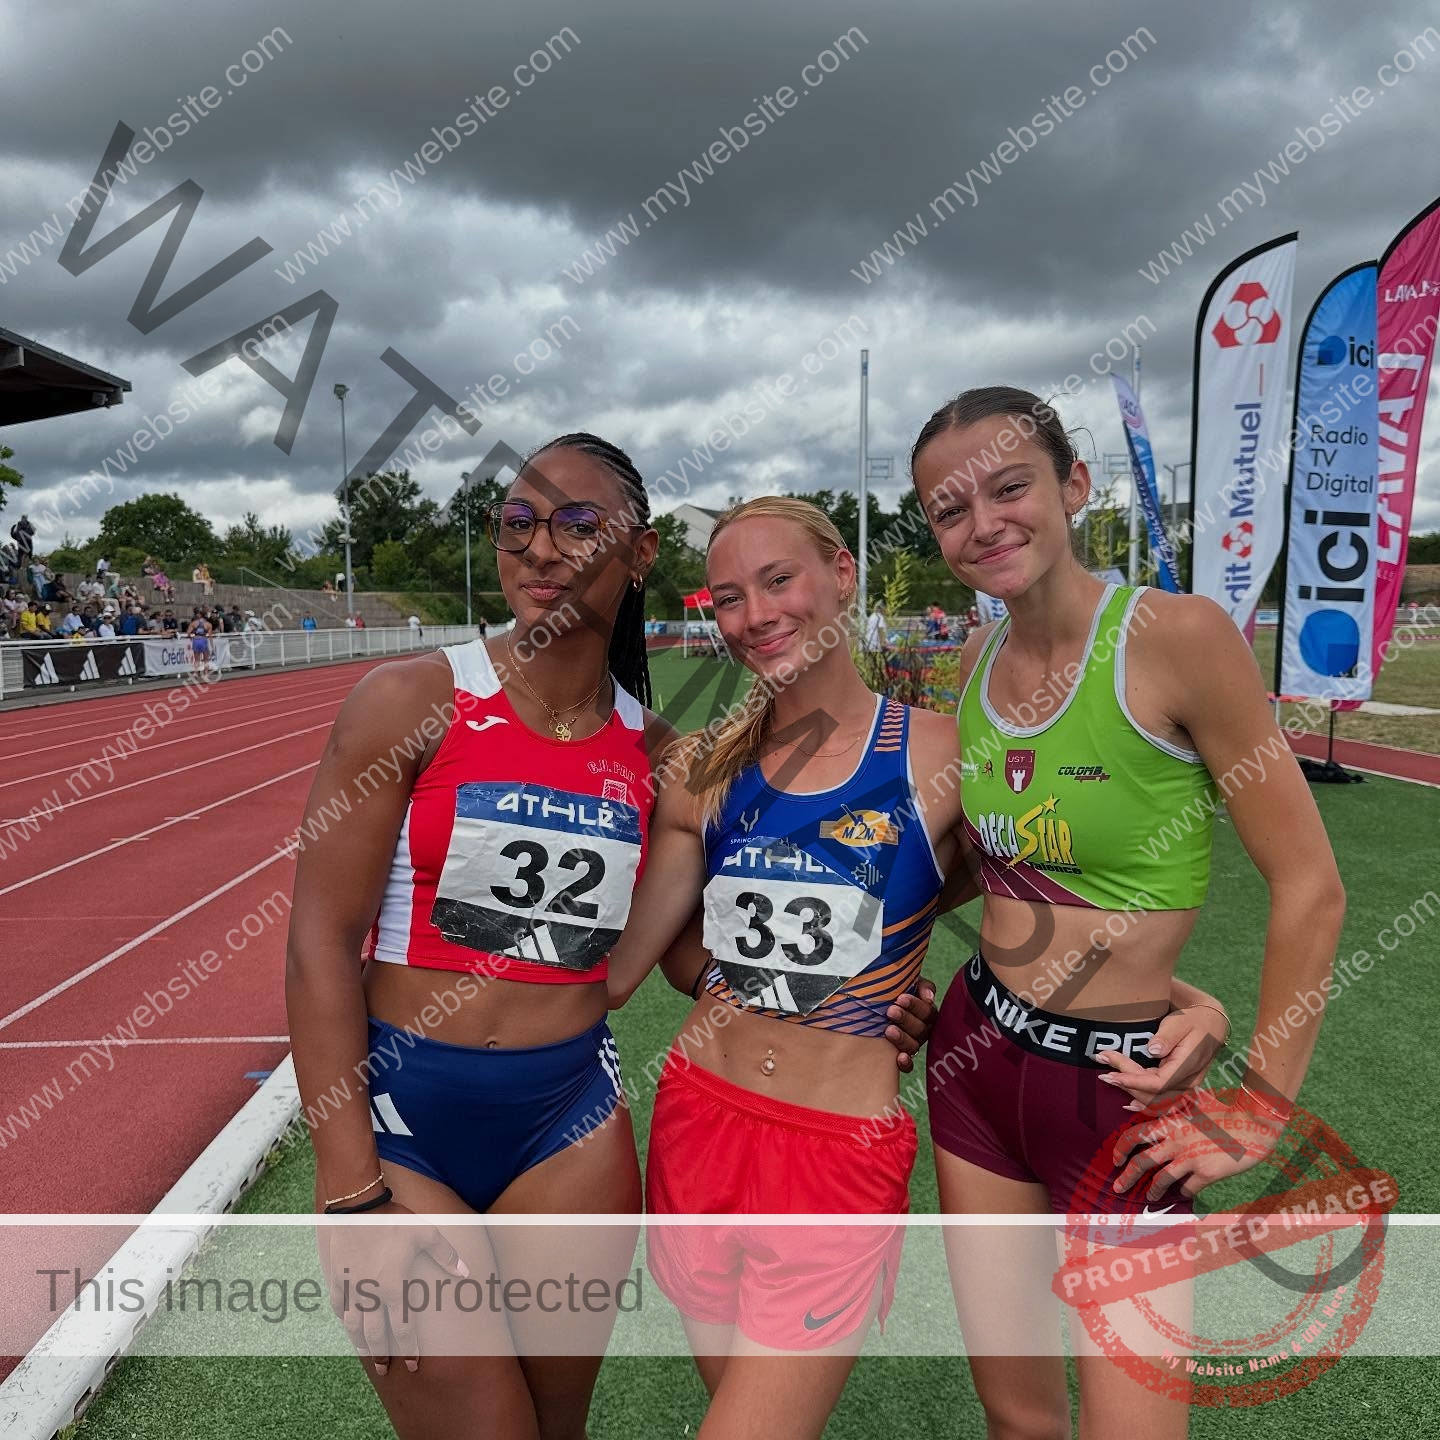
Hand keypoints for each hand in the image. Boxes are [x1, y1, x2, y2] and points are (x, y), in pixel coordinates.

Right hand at [317, 1198, 467, 1375]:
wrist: (358, 1207)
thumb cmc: (395, 1220)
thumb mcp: (426, 1233)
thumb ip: (446, 1255)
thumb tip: (466, 1273)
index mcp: (394, 1287)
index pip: (402, 1328)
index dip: (408, 1349)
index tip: (412, 1365)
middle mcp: (371, 1294)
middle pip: (375, 1334)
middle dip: (382, 1355)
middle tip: (385, 1370)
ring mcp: (352, 1288)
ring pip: (354, 1326)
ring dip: (360, 1343)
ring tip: (366, 1354)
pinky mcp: (337, 1279)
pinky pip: (339, 1306)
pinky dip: (344, 1318)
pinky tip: (348, 1324)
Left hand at [884, 978, 936, 1072]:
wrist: (865, 1004)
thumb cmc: (888, 991)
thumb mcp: (903, 983)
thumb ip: (920, 985)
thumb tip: (929, 997)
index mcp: (924, 1013)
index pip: (927, 1011)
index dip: (916, 1005)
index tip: (900, 998)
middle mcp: (920, 1030)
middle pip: (920, 1029)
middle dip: (906, 1019)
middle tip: (891, 1011)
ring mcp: (911, 1044)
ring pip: (914, 1046)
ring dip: (903, 1038)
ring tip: (888, 1030)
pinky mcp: (901, 1057)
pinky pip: (908, 1065)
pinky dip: (906, 1063)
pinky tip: (899, 1058)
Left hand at [1097, 1001, 1227, 1112]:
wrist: (1212, 1024)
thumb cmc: (1192, 1020)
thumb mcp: (1179, 1022)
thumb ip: (1166, 1037)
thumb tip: (1152, 1050)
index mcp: (1187, 1067)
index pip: (1158, 1083)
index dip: (1133, 1081)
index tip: (1112, 1075)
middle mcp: (1188, 1082)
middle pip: (1153, 1092)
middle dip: (1126, 1083)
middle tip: (1102, 1073)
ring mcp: (1186, 1087)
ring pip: (1156, 1099)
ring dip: (1131, 1092)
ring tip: (1109, 1081)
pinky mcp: (1180, 1086)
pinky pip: (1162, 1100)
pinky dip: (1145, 1102)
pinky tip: (1129, 1104)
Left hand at [1110, 1088, 1286, 1201]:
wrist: (1253, 1124)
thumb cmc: (1224, 1112)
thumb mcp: (1193, 1103)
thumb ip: (1170, 1107)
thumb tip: (1137, 1105)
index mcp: (1170, 1123)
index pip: (1135, 1134)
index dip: (1121, 1148)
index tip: (1116, 1159)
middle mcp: (1176, 1141)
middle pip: (1142, 1161)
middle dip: (1127, 1177)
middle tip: (1118, 1187)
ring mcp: (1190, 1158)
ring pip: (1161, 1179)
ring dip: (1152, 1191)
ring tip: (1148, 1198)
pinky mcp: (1206, 1173)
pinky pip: (1187, 1188)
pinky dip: (1182, 1193)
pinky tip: (1181, 1194)